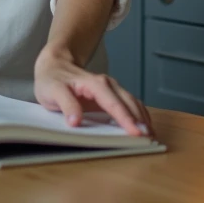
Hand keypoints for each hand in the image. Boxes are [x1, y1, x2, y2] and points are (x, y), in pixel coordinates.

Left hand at [34, 47, 151, 136]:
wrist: (54, 64)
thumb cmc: (53, 79)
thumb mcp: (53, 91)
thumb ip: (66, 104)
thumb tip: (75, 121)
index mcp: (94, 84)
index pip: (113, 104)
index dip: (125, 119)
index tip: (136, 133)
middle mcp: (107, 85)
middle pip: (128, 103)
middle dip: (140, 120)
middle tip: (149, 139)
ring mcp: (111, 89)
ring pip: (132, 102)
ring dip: (143, 118)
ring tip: (151, 135)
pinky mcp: (111, 96)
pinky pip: (129, 104)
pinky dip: (139, 114)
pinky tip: (144, 125)